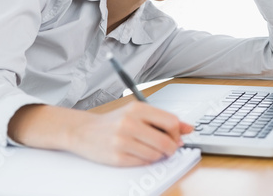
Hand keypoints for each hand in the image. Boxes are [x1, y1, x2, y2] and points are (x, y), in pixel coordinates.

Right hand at [8, 102, 193, 166]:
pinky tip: (137, 154)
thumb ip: (162, 119)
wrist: (84, 131)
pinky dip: (146, 161)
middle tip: (167, 148)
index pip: (171, 122)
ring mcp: (122, 140)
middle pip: (166, 141)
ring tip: (147, 149)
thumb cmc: (114, 121)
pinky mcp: (117, 157)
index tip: (176, 137)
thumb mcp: (137, 113)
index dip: (177, 133)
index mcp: (137, 108)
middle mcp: (129, 123)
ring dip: (158, 155)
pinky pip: (143, 163)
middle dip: (171, 148)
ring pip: (156, 154)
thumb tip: (188, 128)